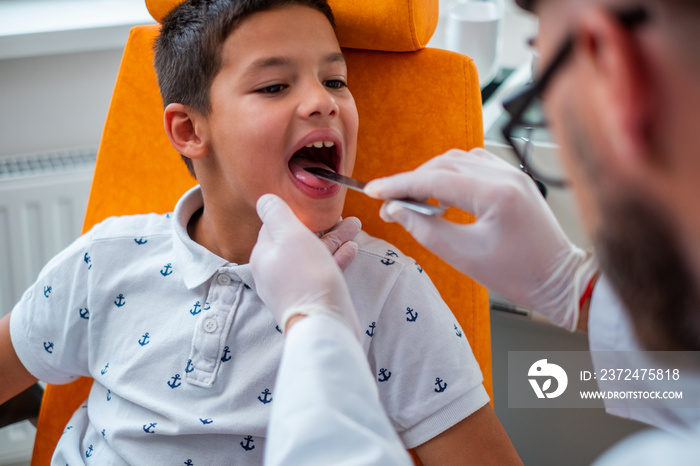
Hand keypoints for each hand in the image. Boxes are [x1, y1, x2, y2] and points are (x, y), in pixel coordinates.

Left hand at [250, 194, 361, 336]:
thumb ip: (277, 213)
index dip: (298, 213)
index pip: (275, 224)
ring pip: (313, 255)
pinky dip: (335, 259)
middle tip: (344, 216)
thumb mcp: (290, 235)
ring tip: (355, 227)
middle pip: (297, 240)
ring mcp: (291, 286)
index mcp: (263, 254)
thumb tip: (265, 199)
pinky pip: (321, 272)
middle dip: (322, 227)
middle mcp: (273, 271)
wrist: (322, 325)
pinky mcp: (309, 298)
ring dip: (334, 239)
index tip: (316, 206)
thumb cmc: (306, 277)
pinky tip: (351, 249)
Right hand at [364, 149, 596, 330]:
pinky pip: (475, 165)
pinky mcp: (514, 179)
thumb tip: (395, 210)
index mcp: (496, 193)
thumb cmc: (518, 275)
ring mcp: (512, 174)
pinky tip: (441, 193)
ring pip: (459, 160)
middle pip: (445, 164)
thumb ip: (425, 229)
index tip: (374, 191)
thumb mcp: (464, 256)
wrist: (560, 280)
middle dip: (413, 180)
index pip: (435, 179)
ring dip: (432, 175)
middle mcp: (506, 175)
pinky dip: (452, 174)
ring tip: (414, 199)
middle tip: (391, 202)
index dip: (399, 185)